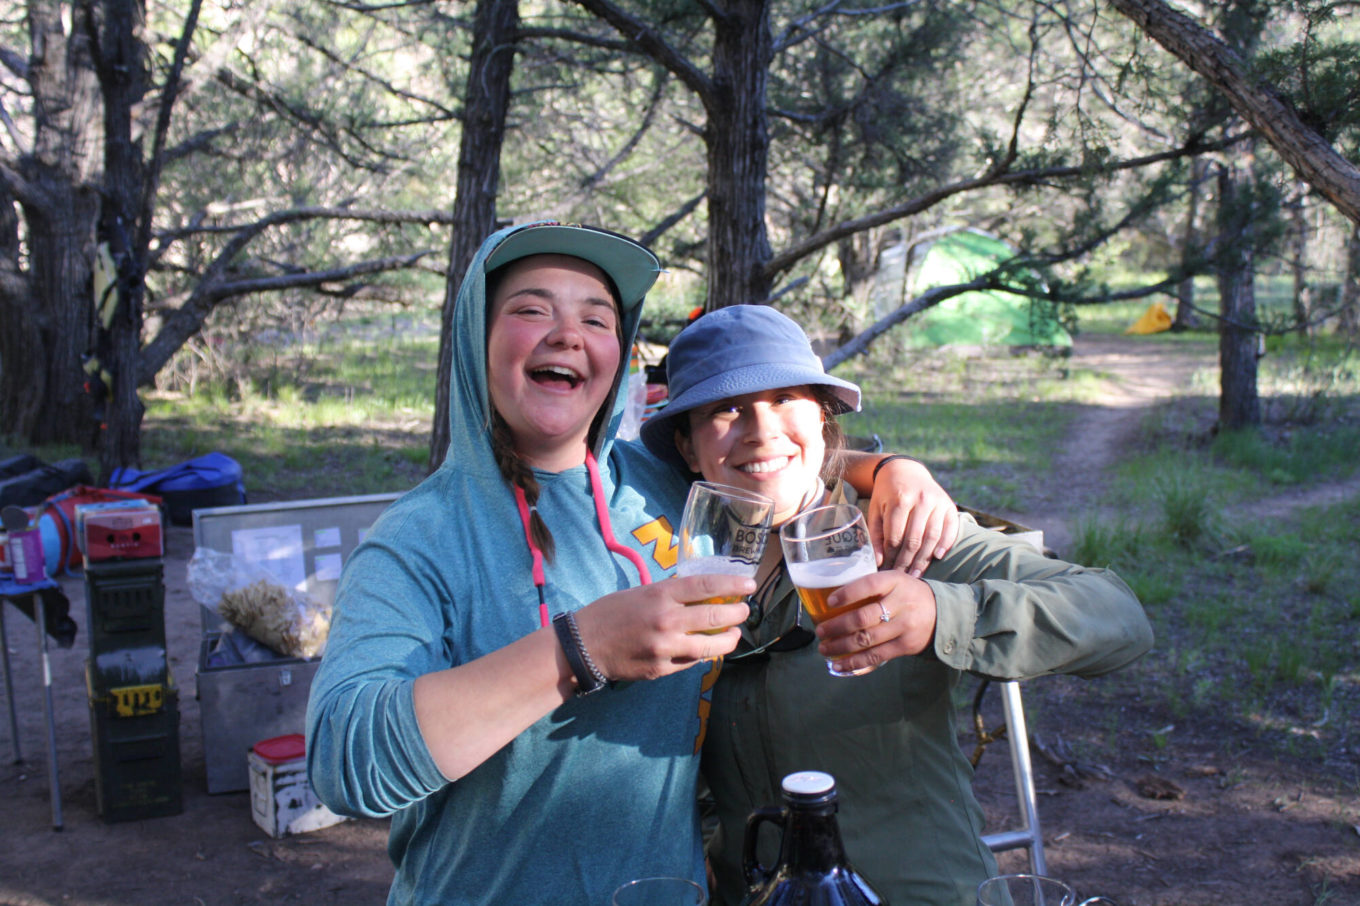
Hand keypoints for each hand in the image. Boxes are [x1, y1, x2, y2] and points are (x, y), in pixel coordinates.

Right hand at [574, 574, 752, 681]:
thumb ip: (669, 594)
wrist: (583, 646)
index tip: (748, 586)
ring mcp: (665, 648)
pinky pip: (691, 662)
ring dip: (728, 640)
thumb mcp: (640, 592)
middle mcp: (666, 621)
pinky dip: (703, 655)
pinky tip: (708, 650)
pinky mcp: (661, 669)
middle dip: (736, 614)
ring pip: (709, 647)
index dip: (731, 585)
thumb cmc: (610, 613)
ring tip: (735, 634)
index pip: (705, 586)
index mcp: (660, 595)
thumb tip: (699, 594)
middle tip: (745, 611)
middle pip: (713, 617)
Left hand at [813, 570, 936, 672]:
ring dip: (841, 646)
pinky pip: (876, 656)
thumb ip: (872, 587)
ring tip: (824, 648)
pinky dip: (855, 662)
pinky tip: (839, 665)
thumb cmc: (908, 595)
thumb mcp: (895, 581)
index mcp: (895, 581)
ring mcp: (905, 626)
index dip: (848, 593)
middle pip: (863, 617)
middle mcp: (901, 603)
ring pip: (867, 639)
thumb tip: (832, 599)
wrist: (943, 613)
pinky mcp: (906, 645)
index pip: (869, 585)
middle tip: (820, 631)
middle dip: (837, 626)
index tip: (829, 602)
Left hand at [867, 457, 958, 575]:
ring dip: (924, 559)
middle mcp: (921, 499)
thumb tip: (878, 562)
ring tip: (916, 574)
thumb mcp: (876, 509)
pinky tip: (937, 557)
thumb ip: (877, 534)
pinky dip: (945, 544)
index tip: (887, 571)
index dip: (891, 556)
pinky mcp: (949, 505)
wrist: (906, 470)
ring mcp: (938, 502)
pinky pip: (950, 529)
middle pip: (914, 539)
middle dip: (907, 561)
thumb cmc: (887, 493)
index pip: (895, 536)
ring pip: (932, 537)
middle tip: (902, 577)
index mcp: (900, 499)